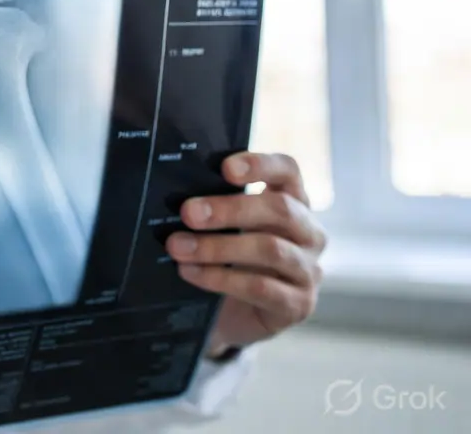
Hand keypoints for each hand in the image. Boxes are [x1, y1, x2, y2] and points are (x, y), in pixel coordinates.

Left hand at [166, 152, 327, 356]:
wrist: (232, 318)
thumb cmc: (226, 261)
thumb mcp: (222, 229)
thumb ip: (212, 210)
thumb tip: (174, 194)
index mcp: (292, 202)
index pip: (288, 171)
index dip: (261, 165)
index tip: (225, 168)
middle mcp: (309, 233)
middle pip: (280, 210)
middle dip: (230, 209)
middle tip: (187, 213)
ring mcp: (308, 270)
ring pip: (270, 250)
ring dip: (218, 247)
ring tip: (178, 247)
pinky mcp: (299, 304)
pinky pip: (261, 287)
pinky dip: (221, 279)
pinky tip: (191, 273)